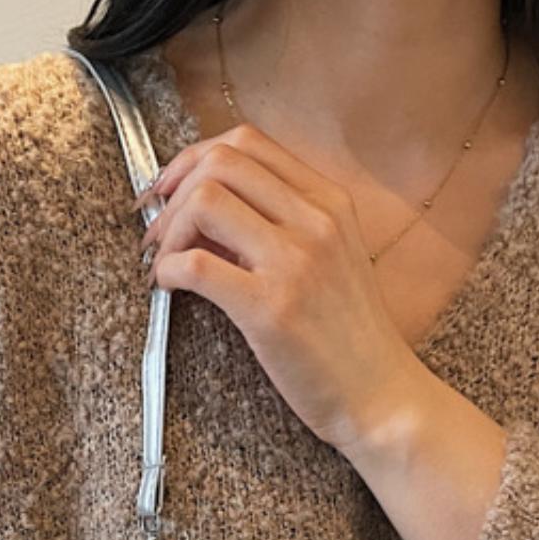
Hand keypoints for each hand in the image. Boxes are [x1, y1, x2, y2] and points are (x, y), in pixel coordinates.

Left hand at [137, 122, 423, 462]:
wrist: (381, 397)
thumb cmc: (349, 339)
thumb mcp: (332, 260)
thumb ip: (283, 226)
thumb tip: (209, 212)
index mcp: (329, 202)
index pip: (248, 142)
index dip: (195, 158)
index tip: (173, 189)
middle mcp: (315, 221)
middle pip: (220, 162)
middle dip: (173, 191)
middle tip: (157, 231)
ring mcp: (294, 262)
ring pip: (205, 200)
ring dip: (167, 230)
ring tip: (162, 263)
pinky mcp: (269, 309)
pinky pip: (196, 264)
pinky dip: (166, 270)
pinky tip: (167, 288)